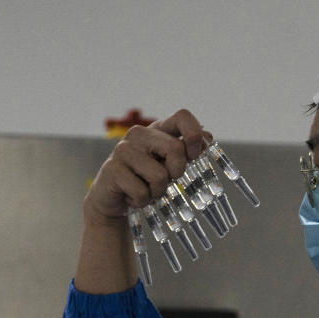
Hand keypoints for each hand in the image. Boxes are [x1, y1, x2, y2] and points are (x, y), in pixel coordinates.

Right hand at [84, 109, 210, 223]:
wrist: (112, 199)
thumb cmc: (145, 180)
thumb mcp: (168, 165)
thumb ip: (187, 151)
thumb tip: (208, 137)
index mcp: (156, 130)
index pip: (182, 116)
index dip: (194, 135)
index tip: (195, 155)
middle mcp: (138, 134)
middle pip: (175, 148)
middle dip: (176, 172)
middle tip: (165, 181)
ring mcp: (122, 150)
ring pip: (159, 176)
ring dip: (157, 192)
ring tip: (145, 190)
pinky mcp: (111, 170)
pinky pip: (142, 192)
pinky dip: (141, 201)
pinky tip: (131, 197)